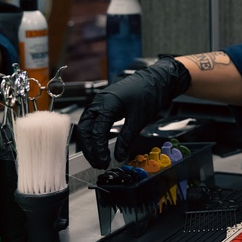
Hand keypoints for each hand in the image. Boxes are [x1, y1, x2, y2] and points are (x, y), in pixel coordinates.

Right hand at [76, 56, 190, 168]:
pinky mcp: (105, 104)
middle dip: (89, 149)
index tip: (104, 162)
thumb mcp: (139, 119)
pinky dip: (94, 134)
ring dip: (90, 143)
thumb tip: (119, 155)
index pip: (96, 132)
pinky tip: (100, 144)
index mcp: (106, 104)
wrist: (157, 78)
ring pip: (86, 126)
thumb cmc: (149, 93)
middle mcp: (99, 102)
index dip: (98, 150)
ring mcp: (100, 102)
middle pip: (85, 130)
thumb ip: (126, 139)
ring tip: (98, 157)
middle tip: (99, 163)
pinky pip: (93, 121)